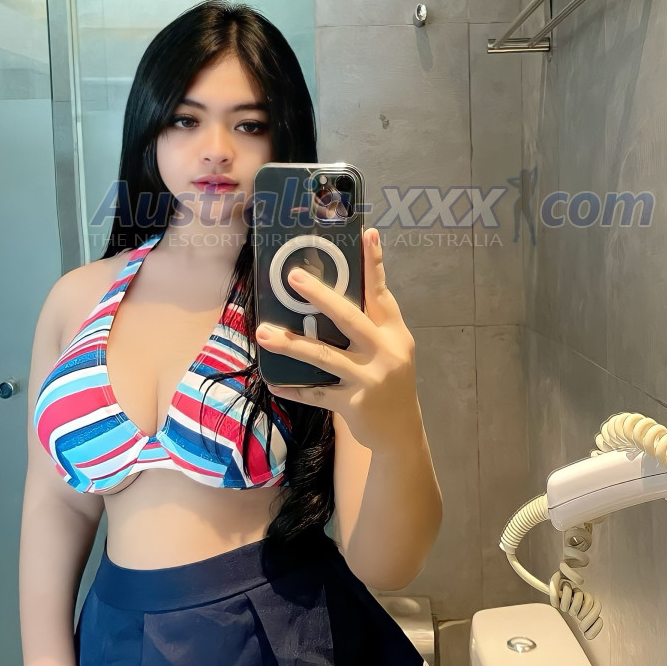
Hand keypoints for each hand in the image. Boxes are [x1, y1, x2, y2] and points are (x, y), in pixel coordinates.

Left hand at [256, 228, 419, 453]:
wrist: (401, 432)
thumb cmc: (389, 380)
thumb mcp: (390, 348)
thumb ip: (369, 325)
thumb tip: (329, 297)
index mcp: (394, 332)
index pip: (381, 292)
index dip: (374, 262)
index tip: (367, 233)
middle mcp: (385, 351)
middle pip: (350, 317)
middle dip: (320, 296)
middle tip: (293, 277)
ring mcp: (370, 378)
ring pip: (325, 356)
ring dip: (292, 344)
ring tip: (265, 332)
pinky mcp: (354, 403)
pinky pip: (317, 393)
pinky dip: (294, 388)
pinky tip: (274, 381)